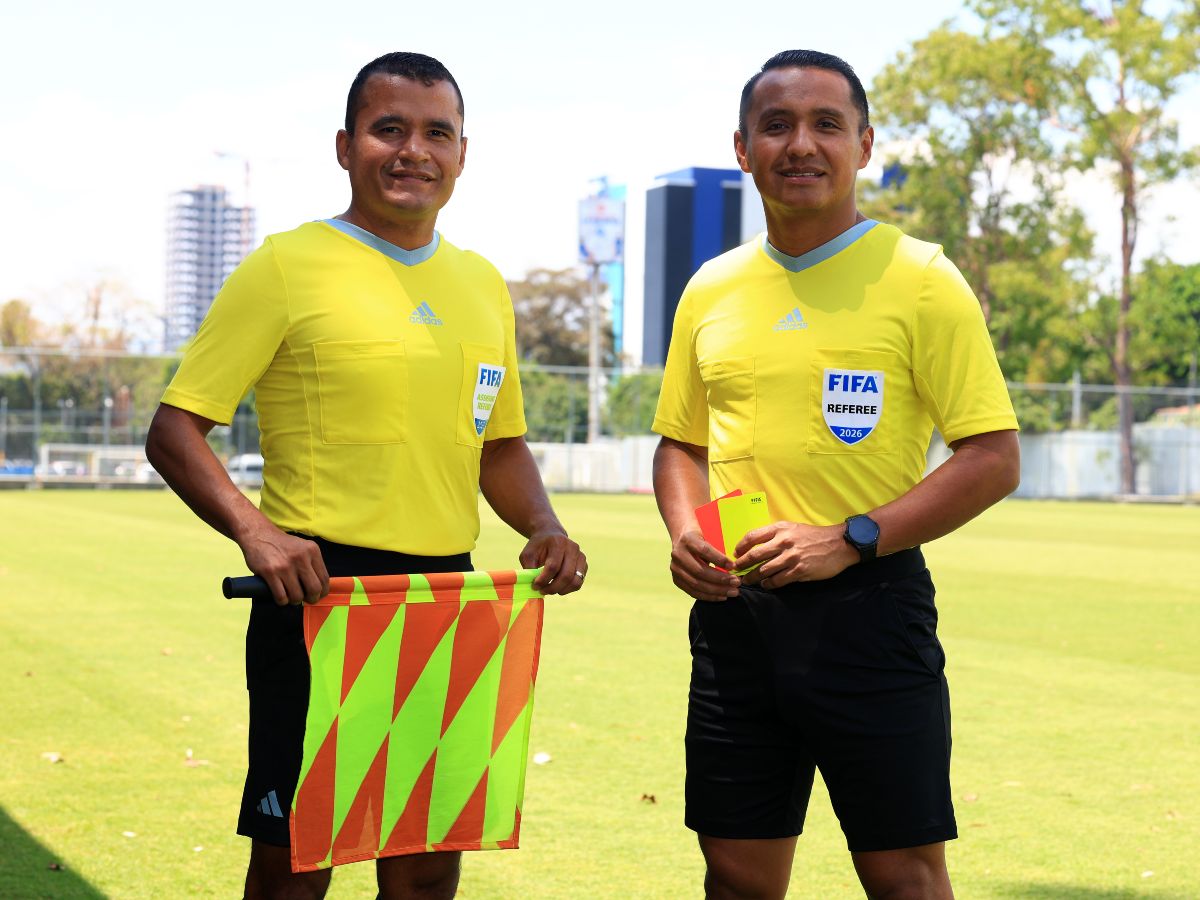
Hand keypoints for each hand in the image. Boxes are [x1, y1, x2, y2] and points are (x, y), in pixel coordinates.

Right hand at [237, 523, 329, 605]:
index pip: (324, 578)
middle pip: (314, 589)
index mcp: (312, 550)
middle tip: (306, 600)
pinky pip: (281, 596)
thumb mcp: (302, 548)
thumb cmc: (282, 544)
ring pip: (297, 595)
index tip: (318, 596)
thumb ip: (311, 563)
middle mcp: (301, 557)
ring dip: (295, 601)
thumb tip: (319, 586)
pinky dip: (282, 601)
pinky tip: (281, 597)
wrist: (258, 534)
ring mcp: (285, 565)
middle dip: (311, 599)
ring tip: (291, 598)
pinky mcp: (270, 572)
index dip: (323, 592)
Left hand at [520, 530, 585, 594]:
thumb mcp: (527, 554)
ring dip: (561, 590)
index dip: (543, 580)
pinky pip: (579, 582)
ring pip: (575, 581)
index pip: (553, 566)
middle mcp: (572, 548)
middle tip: (542, 591)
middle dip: (552, 588)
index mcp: (558, 543)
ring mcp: (581, 556)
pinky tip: (558, 587)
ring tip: (549, 590)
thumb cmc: (537, 546)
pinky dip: (568, 589)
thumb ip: (529, 568)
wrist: (550, 535)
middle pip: (566, 575)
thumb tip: (532, 584)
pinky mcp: (584, 564)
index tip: (534, 585)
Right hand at [670, 529, 740, 601]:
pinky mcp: (676, 580)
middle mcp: (678, 555)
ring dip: (717, 590)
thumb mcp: (708, 537)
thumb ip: (718, 551)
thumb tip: (733, 567)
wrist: (681, 540)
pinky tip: (722, 596)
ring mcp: (675, 569)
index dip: (719, 560)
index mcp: (688, 540)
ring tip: (733, 592)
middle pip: (700, 571)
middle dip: (721, 579)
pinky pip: (693, 592)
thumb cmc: (701, 539)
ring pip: (696, 584)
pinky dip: (709, 596)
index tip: (733, 566)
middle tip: (737, 582)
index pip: (704, 551)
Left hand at [732, 521, 856, 589]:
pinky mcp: (799, 571)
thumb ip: (776, 535)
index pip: (753, 536)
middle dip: (742, 564)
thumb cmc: (815, 536)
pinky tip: (766, 584)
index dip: (741, 546)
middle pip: (755, 555)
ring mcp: (791, 557)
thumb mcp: (793, 528)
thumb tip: (757, 545)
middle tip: (736, 570)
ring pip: (764, 570)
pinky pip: (778, 580)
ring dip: (753, 577)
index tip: (736, 554)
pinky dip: (769, 584)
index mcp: (781, 529)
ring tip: (748, 580)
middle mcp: (783, 542)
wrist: (839, 544)